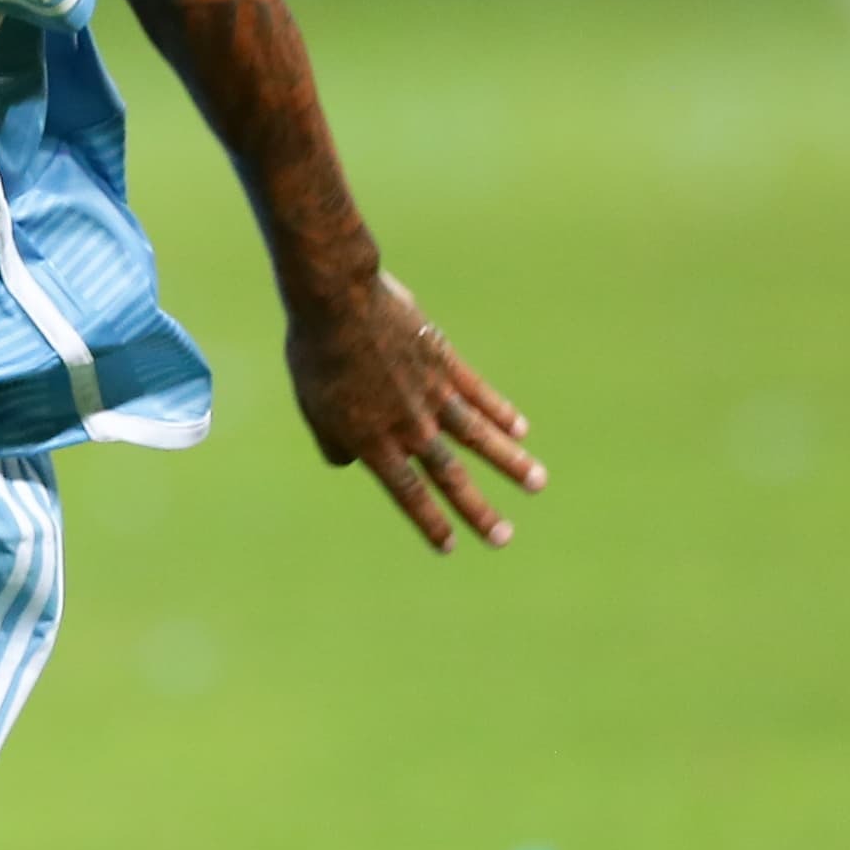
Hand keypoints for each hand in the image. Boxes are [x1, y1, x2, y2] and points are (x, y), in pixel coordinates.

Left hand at [284, 271, 544, 552]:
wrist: (338, 303)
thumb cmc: (314, 355)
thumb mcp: (312, 407)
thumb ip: (333, 442)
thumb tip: (349, 462)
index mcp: (373, 442)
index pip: (408, 493)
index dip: (430, 522)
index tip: (451, 546)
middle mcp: (410, 425)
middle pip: (451, 475)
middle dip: (479, 510)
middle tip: (504, 538)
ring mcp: (432, 394)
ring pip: (479, 436)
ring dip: (510, 462)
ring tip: (537, 483)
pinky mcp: (445, 362)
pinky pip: (479, 393)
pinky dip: (501, 411)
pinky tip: (520, 429)